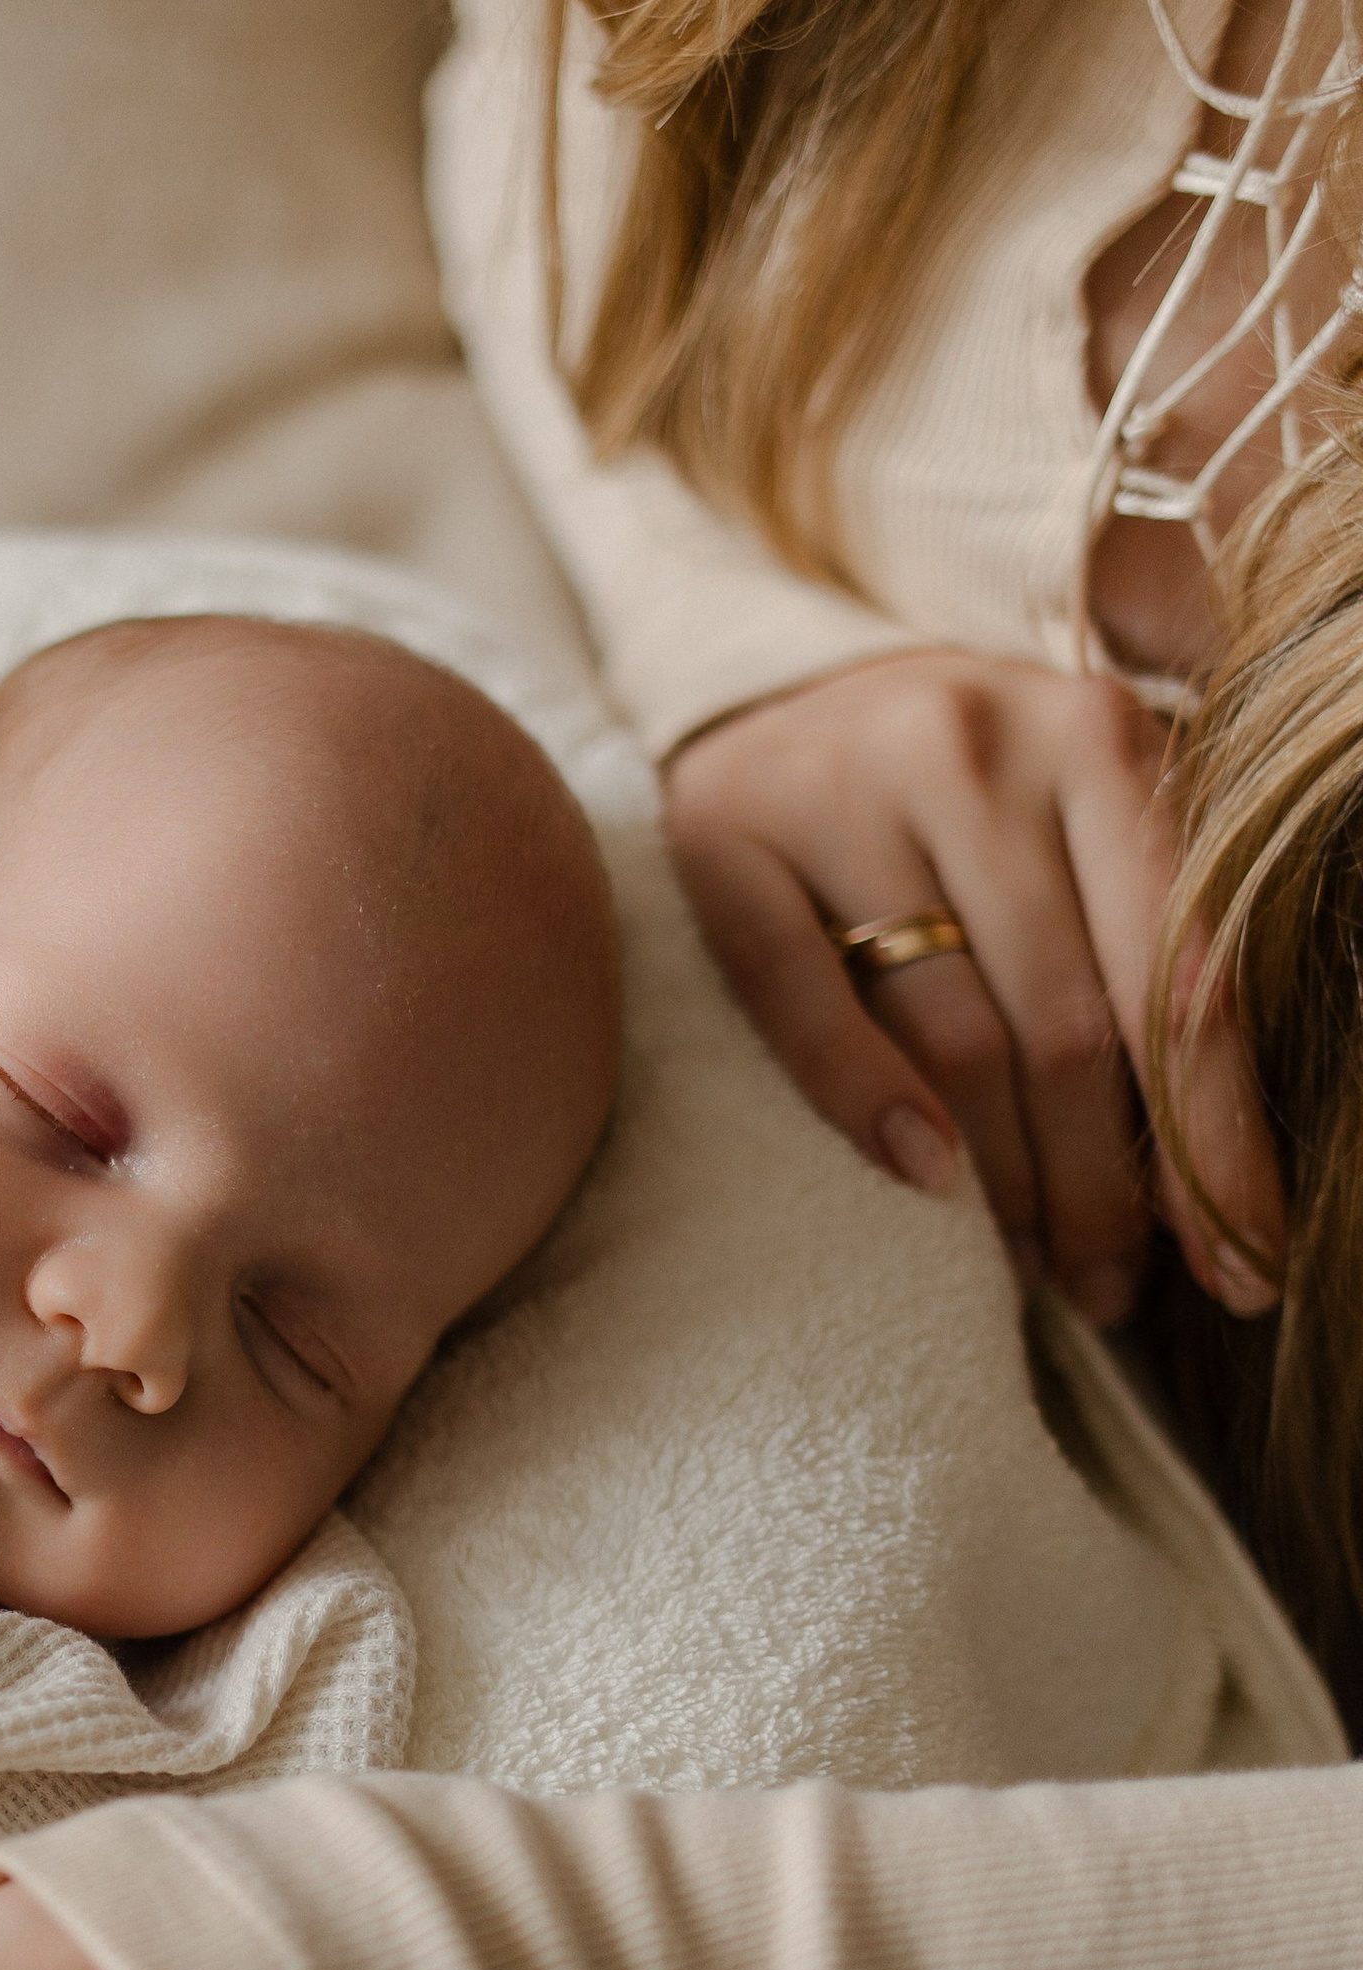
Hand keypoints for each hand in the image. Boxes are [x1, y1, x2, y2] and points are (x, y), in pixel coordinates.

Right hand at [664, 651, 1284, 1321]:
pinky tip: (926, 1181)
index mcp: (1097, 736)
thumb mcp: (1088, 812)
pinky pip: (802, 1003)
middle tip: (1114, 1287)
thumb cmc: (977, 788)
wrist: (788, 682)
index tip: (1243, 1261)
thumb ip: (1157, 937)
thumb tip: (1219, 1176)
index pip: (1180, 975)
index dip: (1215, 1138)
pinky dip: (867, 1103)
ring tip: (1034, 1264)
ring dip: (1005, 1181)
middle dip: (1103, 1186)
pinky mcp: (726, 834)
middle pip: (1066, 1023)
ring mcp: (842, 786)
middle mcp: (975, 747)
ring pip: (951, 1033)